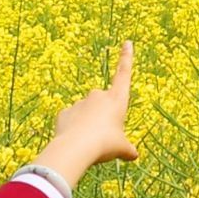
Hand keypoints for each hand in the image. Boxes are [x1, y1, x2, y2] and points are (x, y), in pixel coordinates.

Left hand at [32, 42, 139, 187]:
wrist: (76, 148)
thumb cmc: (105, 144)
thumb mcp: (122, 149)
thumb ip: (128, 149)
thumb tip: (133, 155)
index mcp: (117, 99)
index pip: (124, 74)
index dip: (126, 58)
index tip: (127, 42)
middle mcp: (98, 96)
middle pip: (104, 103)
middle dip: (104, 117)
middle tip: (104, 137)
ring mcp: (80, 103)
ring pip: (87, 113)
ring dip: (89, 125)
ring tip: (89, 143)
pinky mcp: (65, 112)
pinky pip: (72, 120)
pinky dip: (75, 129)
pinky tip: (76, 141)